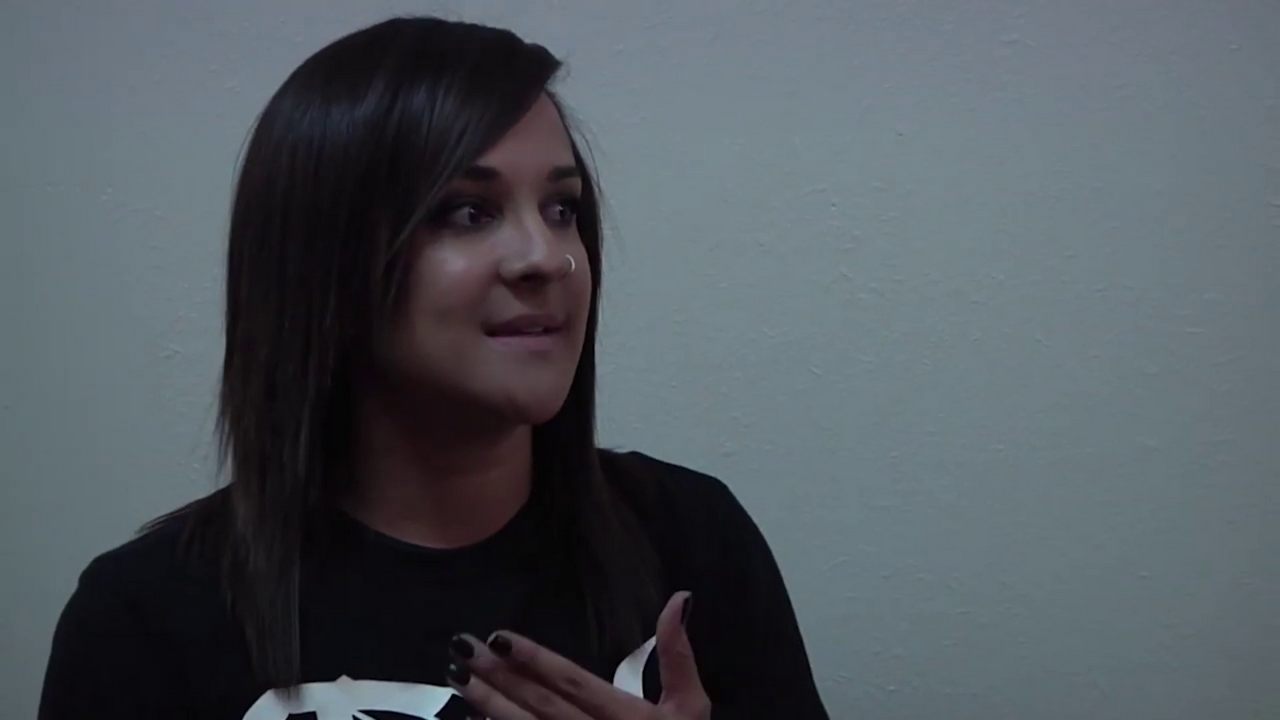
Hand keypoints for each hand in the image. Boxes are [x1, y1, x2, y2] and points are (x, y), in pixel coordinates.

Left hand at [446, 591, 710, 719]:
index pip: (575, 685)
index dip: (537, 661)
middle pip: (542, 709)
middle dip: (500, 677)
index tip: (499, 637)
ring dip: (490, 707)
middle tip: (462, 648)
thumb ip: (678, 655)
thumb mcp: (692, 708)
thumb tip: (679, 597)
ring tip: (460, 678)